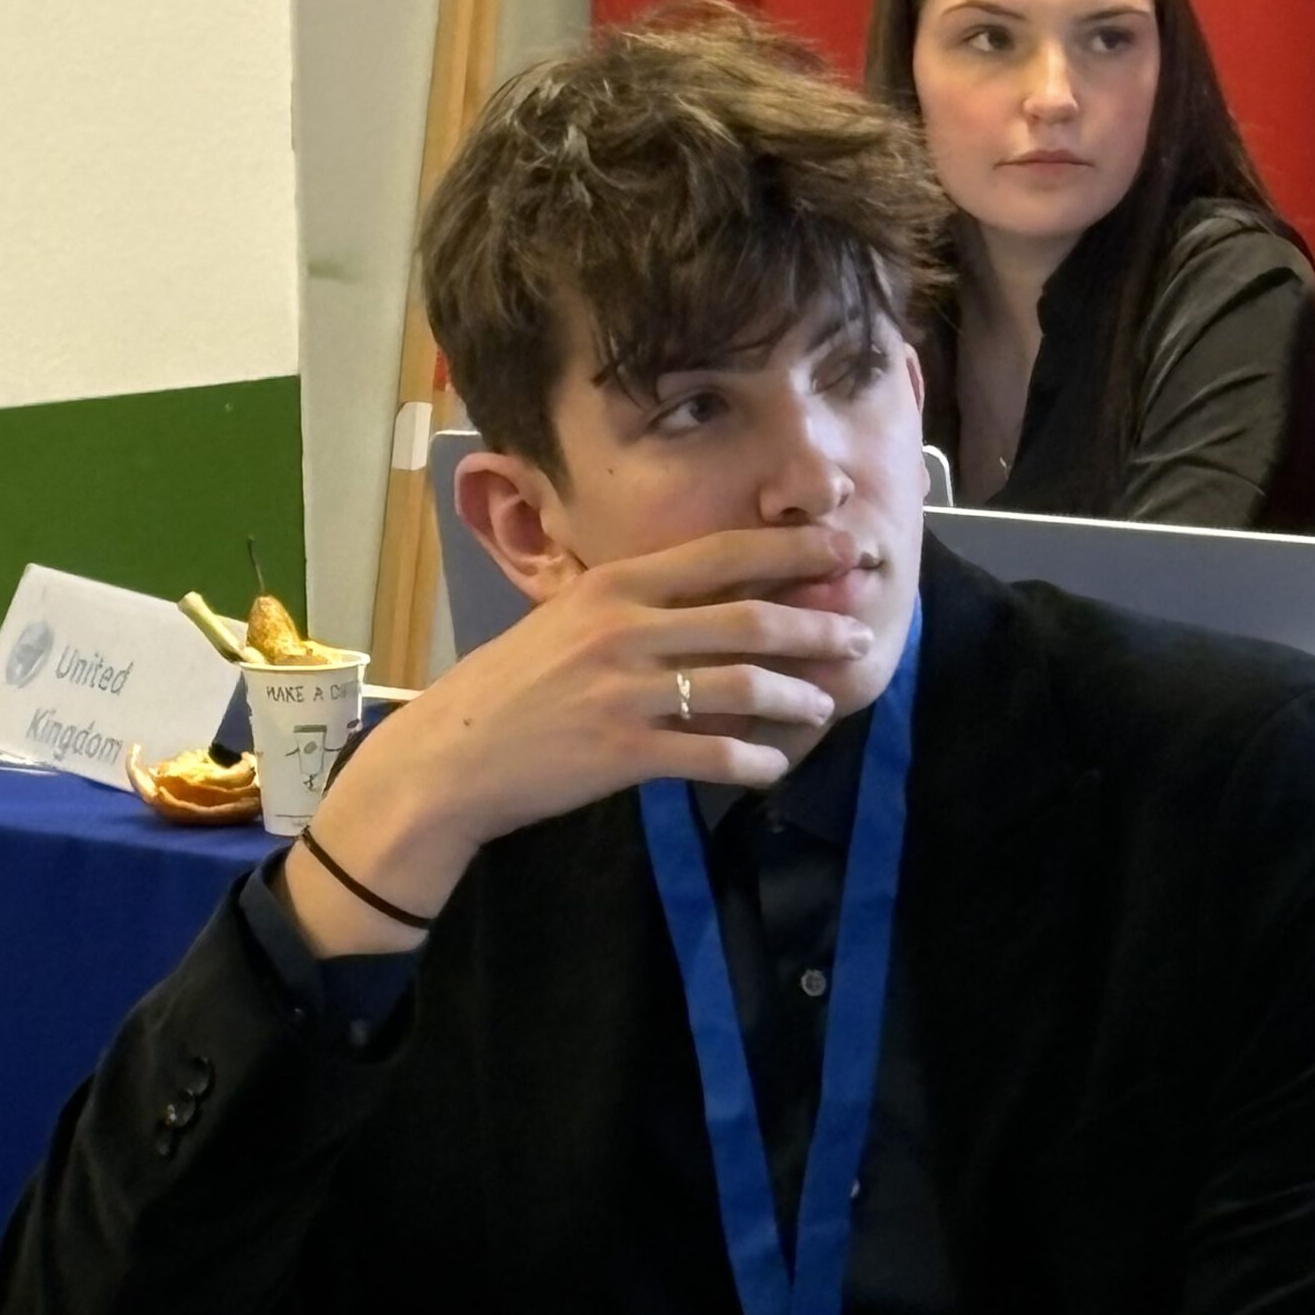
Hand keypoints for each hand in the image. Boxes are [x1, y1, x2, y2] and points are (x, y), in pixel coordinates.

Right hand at [281, 524, 871, 955]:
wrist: (454, 756)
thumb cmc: (513, 688)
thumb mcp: (567, 623)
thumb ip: (635, 608)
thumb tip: (710, 602)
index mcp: (614, 585)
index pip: (721, 554)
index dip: (792, 550)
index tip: (844, 547)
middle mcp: (624, 629)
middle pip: (747, 618)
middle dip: (816, 626)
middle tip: (860, 635)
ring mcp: (624, 691)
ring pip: (740, 687)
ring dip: (796, 696)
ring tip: (825, 704)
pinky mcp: (622, 752)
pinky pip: (710, 754)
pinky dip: (752, 762)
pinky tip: (772, 768)